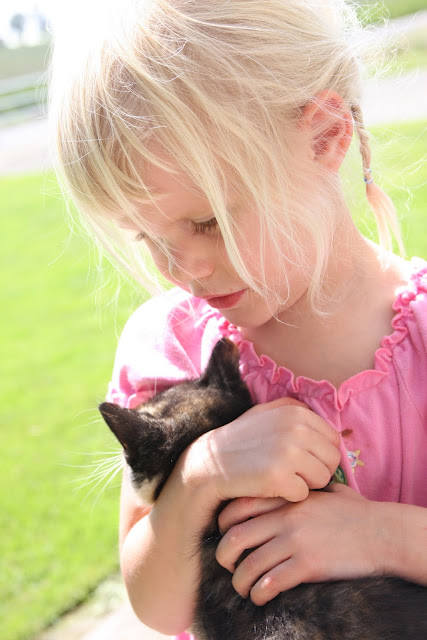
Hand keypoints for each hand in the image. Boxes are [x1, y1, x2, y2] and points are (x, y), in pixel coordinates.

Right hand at [191, 397, 340, 502]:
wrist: (210, 463)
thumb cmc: (242, 440)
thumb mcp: (267, 413)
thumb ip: (296, 411)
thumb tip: (330, 426)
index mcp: (296, 411)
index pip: (333, 439)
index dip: (319, 453)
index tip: (300, 459)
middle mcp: (296, 428)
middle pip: (331, 460)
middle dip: (315, 470)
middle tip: (291, 472)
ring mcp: (288, 452)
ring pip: (322, 479)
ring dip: (304, 484)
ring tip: (281, 478)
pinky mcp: (279, 477)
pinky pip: (304, 495)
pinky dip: (289, 497)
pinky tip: (271, 488)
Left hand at [216, 484, 381, 604]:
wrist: (382, 533)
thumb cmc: (355, 512)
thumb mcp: (325, 490)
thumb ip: (301, 488)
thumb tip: (289, 486)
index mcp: (287, 498)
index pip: (238, 505)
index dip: (223, 523)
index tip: (224, 535)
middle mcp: (286, 517)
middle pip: (235, 537)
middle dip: (223, 556)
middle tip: (227, 565)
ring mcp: (296, 541)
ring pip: (249, 565)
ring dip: (239, 582)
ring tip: (243, 588)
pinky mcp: (308, 565)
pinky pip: (270, 582)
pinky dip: (259, 593)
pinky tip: (261, 597)